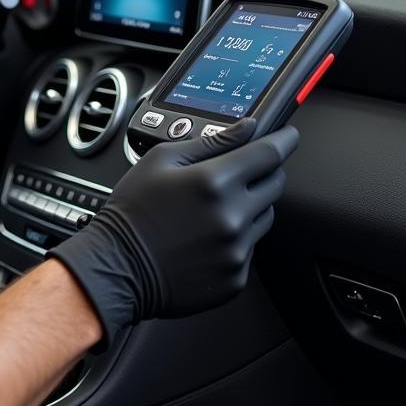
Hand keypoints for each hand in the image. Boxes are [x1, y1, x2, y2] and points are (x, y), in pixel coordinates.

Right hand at [50, 118, 298, 344]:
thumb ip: (210, 141)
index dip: (283, 140)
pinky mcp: (236, 277)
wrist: (118, 266)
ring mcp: (237, 250)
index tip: (288, 136)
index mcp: (214, 181)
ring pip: (265, 216)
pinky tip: (206, 236)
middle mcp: (232, 216)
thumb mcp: (162, 160)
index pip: (269, 154)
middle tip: (236, 173)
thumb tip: (247, 128)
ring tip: (212, 209)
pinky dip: (236, 239)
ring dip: (250, 206)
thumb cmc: (133, 211)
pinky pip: (250, 248)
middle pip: (275, 184)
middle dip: (263, 172)